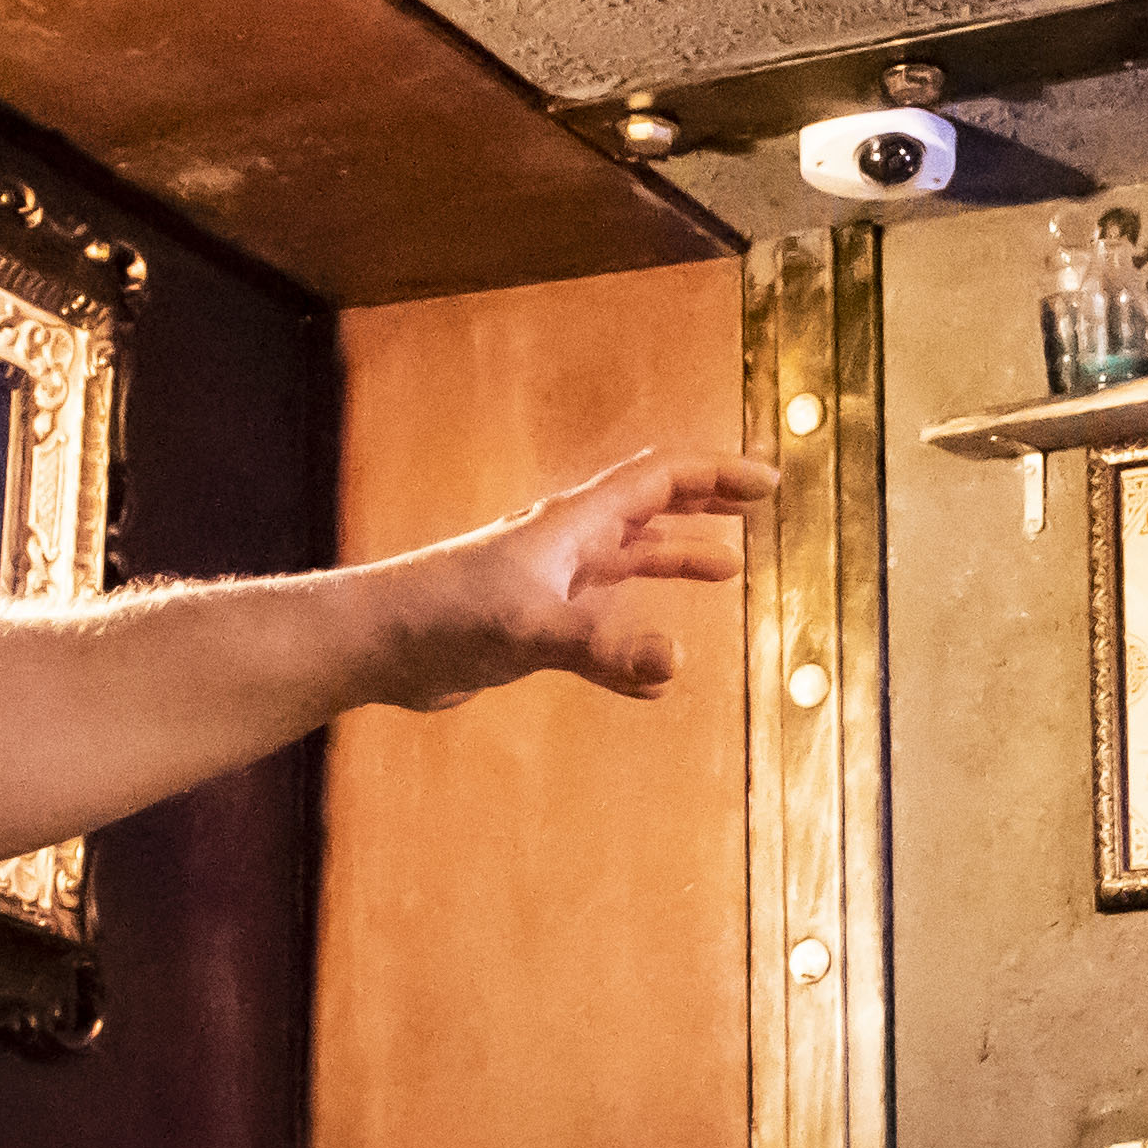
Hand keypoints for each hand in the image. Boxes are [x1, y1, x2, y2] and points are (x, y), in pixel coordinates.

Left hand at [377, 448, 774, 710]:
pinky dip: (636, 636)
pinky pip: (602, 620)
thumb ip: (603, 648)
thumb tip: (675, 664)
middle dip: (706, 503)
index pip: (660, 481)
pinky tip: (656, 670)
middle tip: (758, 503)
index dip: (716, 476)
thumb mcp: (530, 629)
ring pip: (629, 560)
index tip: (768, 481)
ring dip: (677, 558)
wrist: (378, 644)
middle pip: (650, 507)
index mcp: (573, 524)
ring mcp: (551, 582)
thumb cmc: (443, 617)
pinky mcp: (533, 624)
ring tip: (728, 568)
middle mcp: (568, 543)